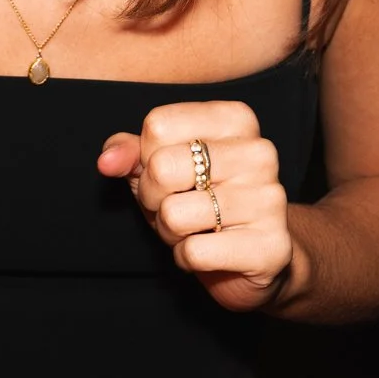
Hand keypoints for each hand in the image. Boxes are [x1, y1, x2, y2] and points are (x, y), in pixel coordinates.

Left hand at [98, 100, 294, 312]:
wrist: (257, 256)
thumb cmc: (201, 200)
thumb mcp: (160, 167)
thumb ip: (131, 152)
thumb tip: (107, 160)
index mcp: (236, 120)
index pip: (158, 125)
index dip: (146, 158)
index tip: (168, 174)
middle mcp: (259, 152)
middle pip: (163, 167)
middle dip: (153, 197)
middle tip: (175, 206)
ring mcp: (269, 199)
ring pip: (174, 214)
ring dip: (170, 231)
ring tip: (194, 228)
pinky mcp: (271, 247)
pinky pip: (194, 252)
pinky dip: (187, 258)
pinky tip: (210, 250)